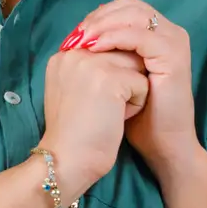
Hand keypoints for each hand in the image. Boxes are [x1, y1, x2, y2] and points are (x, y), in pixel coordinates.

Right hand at [38, 35, 148, 188]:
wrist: (67, 161)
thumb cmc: (75, 133)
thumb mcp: (73, 91)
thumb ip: (90, 69)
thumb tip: (125, 54)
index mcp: (64, 55)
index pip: (106, 46)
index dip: (113, 76)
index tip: (97, 101)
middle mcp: (74, 53)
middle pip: (123, 53)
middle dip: (123, 81)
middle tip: (102, 109)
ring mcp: (91, 63)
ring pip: (135, 66)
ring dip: (131, 91)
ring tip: (109, 112)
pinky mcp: (110, 78)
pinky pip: (142, 83)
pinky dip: (136, 105)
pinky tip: (115, 119)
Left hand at [62, 0, 201, 177]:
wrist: (161, 143)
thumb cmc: (137, 115)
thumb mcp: (116, 77)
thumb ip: (106, 53)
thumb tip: (77, 36)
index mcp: (157, 33)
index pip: (124, 7)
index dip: (98, 15)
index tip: (74, 32)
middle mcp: (169, 31)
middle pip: (129, 5)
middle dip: (99, 16)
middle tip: (77, 33)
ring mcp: (174, 41)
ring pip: (134, 15)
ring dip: (103, 24)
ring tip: (82, 39)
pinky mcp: (173, 55)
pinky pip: (140, 36)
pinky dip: (114, 38)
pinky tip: (95, 49)